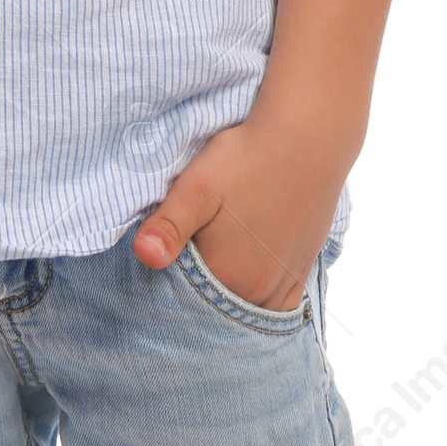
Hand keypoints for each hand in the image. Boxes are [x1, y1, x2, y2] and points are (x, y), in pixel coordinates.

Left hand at [131, 115, 347, 312]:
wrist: (304, 141)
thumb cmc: (245, 159)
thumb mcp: (196, 187)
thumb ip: (168, 226)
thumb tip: (143, 255)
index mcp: (224, 275)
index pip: (184, 296)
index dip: (173, 274)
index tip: (173, 247)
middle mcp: (256, 291)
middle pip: (216, 302)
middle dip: (201, 285)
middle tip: (200, 239)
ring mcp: (282, 284)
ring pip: (246, 305)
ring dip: (231, 291)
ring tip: (223, 253)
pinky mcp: (302, 271)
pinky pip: (278, 303)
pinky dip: (261, 293)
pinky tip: (250, 271)